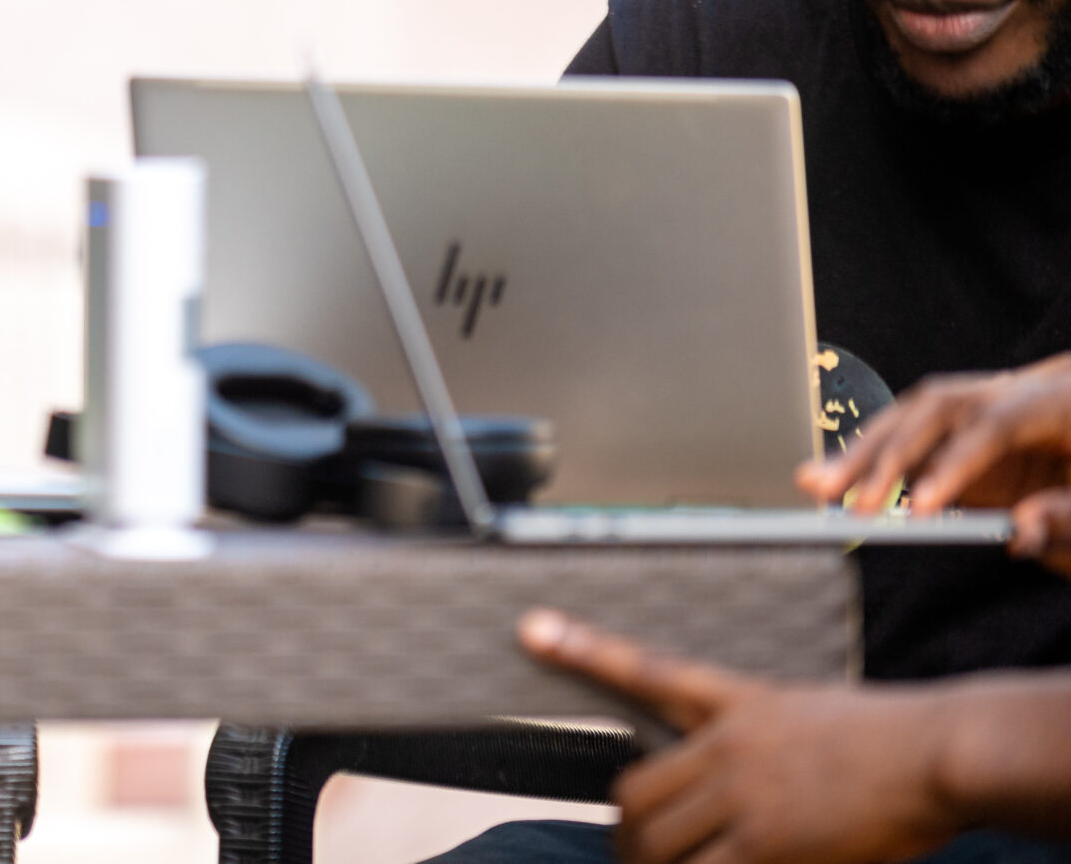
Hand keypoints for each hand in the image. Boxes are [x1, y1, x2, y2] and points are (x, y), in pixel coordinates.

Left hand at [519, 610, 964, 863]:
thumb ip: (755, 738)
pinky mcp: (769, 844)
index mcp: (736, 702)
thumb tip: (720, 772)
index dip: (582, 651)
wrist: (939, 752)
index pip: (643, 672)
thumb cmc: (889, 735)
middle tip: (633, 851)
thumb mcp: (805, 712)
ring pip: (659, 841)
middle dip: (626, 831)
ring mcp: (744, 795)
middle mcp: (727, 745)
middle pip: (635, 791)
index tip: (530, 629)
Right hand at [796, 355, 1070, 571]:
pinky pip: (908, 436)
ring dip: (861, 453)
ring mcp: (978, 404)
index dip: (951, 466)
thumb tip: (1019, 533)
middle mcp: (1008, 392)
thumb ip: (1066, 518)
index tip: (918, 511)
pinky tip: (835, 481)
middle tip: (840, 498)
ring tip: (815, 486)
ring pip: (909, 417)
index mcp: (1054, 401)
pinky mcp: (959, 428)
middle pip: (933, 411)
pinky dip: (871, 460)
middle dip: (883, 455)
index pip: (991, 428)